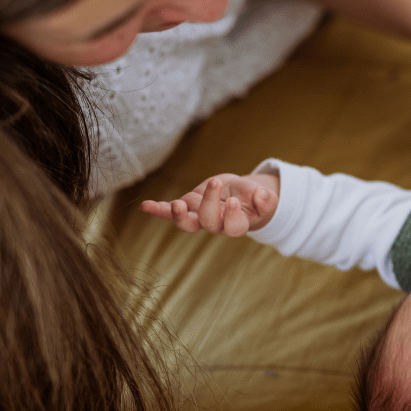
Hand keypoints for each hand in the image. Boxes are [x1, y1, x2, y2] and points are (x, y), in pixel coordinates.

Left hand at [140, 174, 279, 235]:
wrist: (241, 197)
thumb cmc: (255, 199)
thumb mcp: (266, 198)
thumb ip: (266, 200)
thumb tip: (263, 196)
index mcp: (238, 225)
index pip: (234, 227)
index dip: (232, 216)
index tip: (234, 201)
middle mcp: (217, 225)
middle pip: (209, 222)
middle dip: (210, 203)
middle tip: (215, 182)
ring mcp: (200, 217)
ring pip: (187, 224)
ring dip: (178, 216)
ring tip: (176, 205)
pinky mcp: (188, 207)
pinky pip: (170, 211)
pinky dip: (157, 209)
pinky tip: (145, 205)